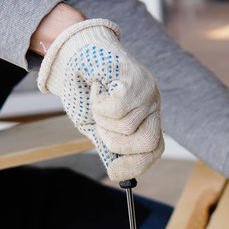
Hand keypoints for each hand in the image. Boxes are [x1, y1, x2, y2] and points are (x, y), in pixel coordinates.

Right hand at [38, 19, 163, 180]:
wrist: (74, 56)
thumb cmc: (85, 91)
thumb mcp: (94, 126)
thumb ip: (107, 147)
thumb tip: (118, 172)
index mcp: (146, 117)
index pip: (154, 149)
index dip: (136, 164)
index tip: (114, 172)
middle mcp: (152, 104)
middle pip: (150, 143)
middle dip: (117, 143)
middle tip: (99, 127)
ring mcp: (147, 90)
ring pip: (127, 127)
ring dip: (102, 120)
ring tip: (96, 100)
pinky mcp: (136, 77)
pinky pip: (117, 109)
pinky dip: (99, 103)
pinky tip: (97, 87)